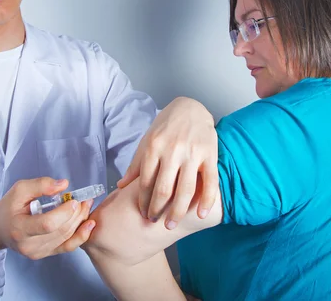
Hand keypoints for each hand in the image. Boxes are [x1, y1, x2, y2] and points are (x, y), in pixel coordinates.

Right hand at [0, 177, 94, 261]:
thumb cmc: (8, 207)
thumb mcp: (19, 190)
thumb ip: (41, 185)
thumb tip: (63, 184)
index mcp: (19, 228)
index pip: (47, 224)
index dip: (64, 212)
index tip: (73, 199)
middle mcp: (28, 245)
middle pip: (60, 231)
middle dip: (77, 214)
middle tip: (85, 200)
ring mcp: (38, 252)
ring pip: (66, 238)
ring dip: (80, 221)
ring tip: (86, 206)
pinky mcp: (45, 254)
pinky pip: (67, 247)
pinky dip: (81, 235)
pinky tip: (89, 225)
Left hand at [117, 97, 217, 228]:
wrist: (190, 107)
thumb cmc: (166, 127)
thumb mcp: (147, 141)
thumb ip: (136, 164)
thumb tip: (120, 185)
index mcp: (154, 148)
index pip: (146, 182)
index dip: (144, 202)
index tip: (143, 214)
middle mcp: (172, 151)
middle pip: (163, 190)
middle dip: (157, 210)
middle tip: (155, 222)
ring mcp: (192, 153)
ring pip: (185, 190)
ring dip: (177, 212)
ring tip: (171, 224)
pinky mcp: (210, 155)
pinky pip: (210, 182)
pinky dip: (207, 201)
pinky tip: (202, 215)